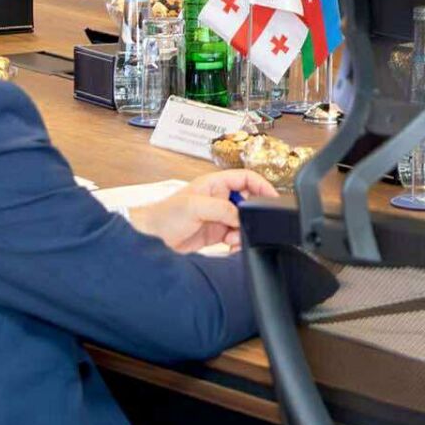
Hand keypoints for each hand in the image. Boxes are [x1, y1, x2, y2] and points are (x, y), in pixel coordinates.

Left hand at [127, 169, 278, 253]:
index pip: (246, 178)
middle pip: (248, 202)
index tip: (273, 199)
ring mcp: (218, 216)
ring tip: (232, 240)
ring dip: (243, 232)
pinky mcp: (215, 233)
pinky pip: (235, 236)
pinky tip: (229, 246)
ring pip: (243, 222)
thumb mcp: (195, 207)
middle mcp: (218, 198)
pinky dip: (237, 242)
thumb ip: (221, 209)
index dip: (261, 185)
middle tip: (249, 226)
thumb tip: (242, 216)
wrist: (151, 238)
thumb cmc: (165, 215)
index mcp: (215, 184)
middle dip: (252, 215)